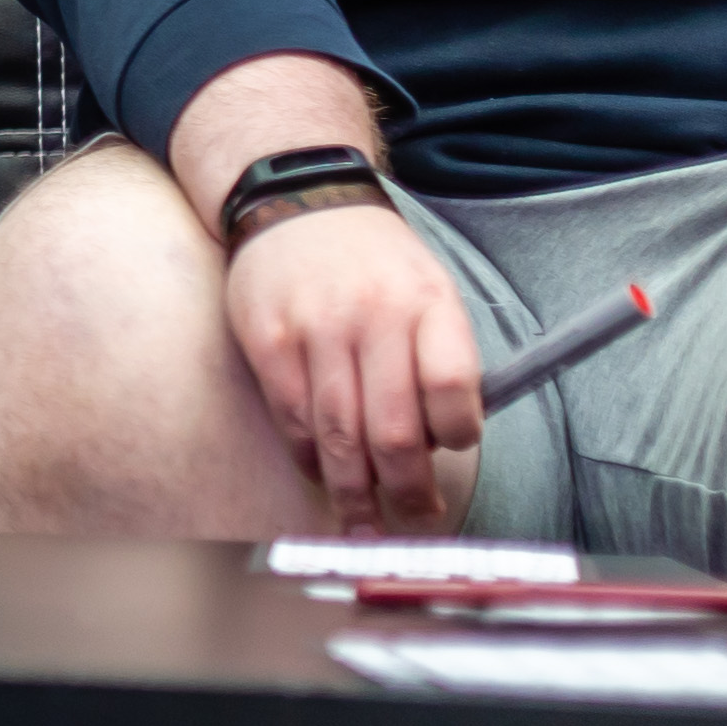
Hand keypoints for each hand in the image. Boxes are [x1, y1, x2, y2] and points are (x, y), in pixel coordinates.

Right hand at [226, 198, 480, 529]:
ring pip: (338, 436)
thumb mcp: (428, 286)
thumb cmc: (374, 259)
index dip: (457, 433)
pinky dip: (310, 458)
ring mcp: (314, 331)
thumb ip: (440, 354)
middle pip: (393, 430)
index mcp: (426, 302)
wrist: (298, 202)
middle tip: (416, 517)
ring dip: (355, 493)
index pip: (451, 386)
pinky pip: (293, 420)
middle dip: (407, 490)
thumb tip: (445, 440)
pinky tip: (324, 474)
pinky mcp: (269, 343)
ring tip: (367, 523)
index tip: (455, 452)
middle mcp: (371, 317)